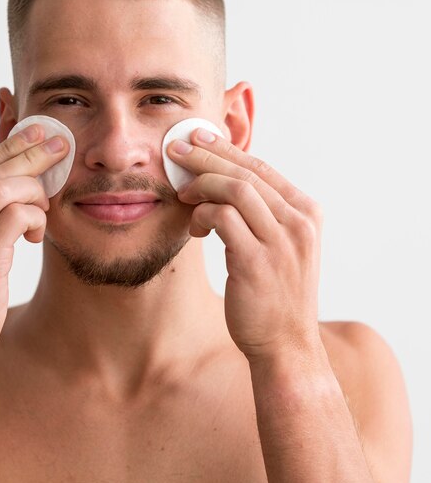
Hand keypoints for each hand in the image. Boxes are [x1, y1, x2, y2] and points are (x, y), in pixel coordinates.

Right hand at [0, 124, 69, 360]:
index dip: (10, 147)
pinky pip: (16, 217)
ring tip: (45, 208)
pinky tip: (36, 232)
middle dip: (31, 155)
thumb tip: (15, 177)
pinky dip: (34, 217)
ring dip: (34, 192)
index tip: (37, 133)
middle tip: (60, 146)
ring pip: (3, 188)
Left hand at [168, 129, 322, 360]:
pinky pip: (223, 218)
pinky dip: (202, 214)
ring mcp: (281, 242)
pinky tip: (194, 226)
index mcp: (306, 214)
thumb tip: (224, 183)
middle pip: (247, 172)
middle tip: (176, 149)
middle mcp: (299, 223)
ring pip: (236, 189)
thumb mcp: (280, 247)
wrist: (286, 344)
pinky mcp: (256, 262)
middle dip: (206, 156)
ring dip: (201, 184)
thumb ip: (263, 214)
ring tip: (182, 193)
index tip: (199, 138)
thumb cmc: (275, 294)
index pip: (262, 168)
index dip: (226, 150)